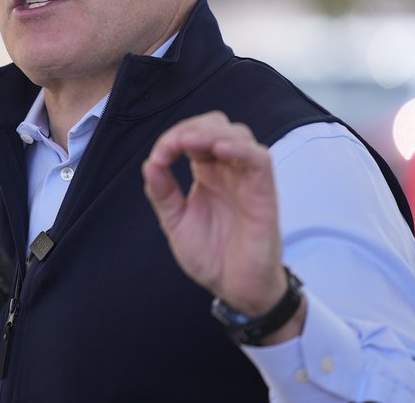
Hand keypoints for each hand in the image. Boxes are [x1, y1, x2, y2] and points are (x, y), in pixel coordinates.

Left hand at [142, 111, 287, 317]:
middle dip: (192, 127)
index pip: (194, 137)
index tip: (158, 156)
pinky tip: (219, 151)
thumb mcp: (175, 222)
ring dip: (211, 133)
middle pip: (217, 127)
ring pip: (238, 135)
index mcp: (207, 173)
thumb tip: (149, 163)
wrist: (235, 288)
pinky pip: (260, 160)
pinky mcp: (265, 193)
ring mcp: (247, 180)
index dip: (174, 137)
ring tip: (188, 143)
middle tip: (172, 145)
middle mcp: (228, 171)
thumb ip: (163, 193)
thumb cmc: (211, 255)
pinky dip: (241, 149)